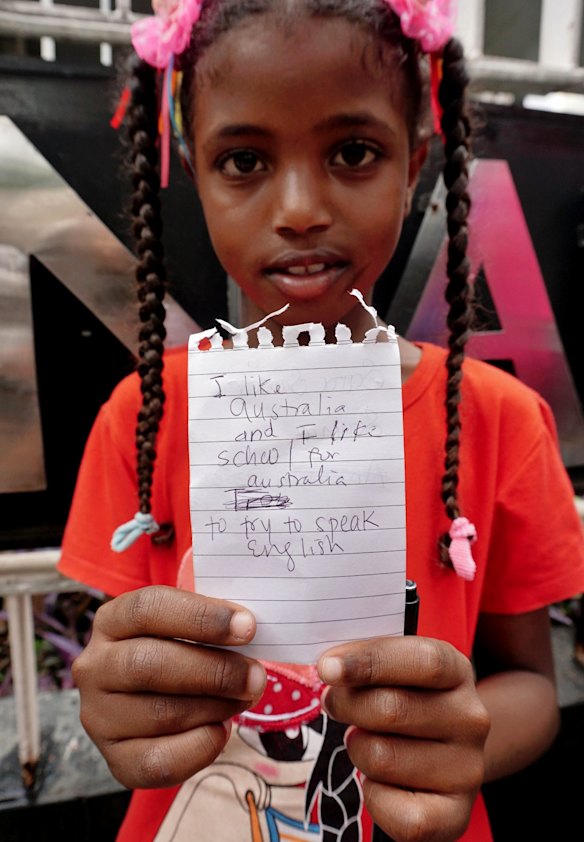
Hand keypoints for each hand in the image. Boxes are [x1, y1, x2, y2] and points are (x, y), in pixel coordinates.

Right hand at [73, 586, 265, 788]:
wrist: (151, 696)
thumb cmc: (177, 648)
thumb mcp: (185, 625)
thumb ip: (210, 622)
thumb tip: (248, 629)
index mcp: (112, 620)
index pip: (148, 608)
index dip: (201, 617)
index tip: (247, 628)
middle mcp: (95, 666)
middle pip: (150, 664)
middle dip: (215, 671)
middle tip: (256, 676)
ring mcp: (99, 715)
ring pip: (161, 714)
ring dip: (215, 707)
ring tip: (243, 698)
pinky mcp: (114, 758)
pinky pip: (160, 761)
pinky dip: (201, 746)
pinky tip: (221, 729)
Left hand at [317, 636, 489, 841]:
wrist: (447, 753)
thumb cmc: (407, 699)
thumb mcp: (396, 669)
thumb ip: (367, 661)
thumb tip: (329, 667)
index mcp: (457, 671)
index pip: (424, 661)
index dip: (371, 661)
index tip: (327, 667)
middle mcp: (471, 718)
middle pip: (392, 709)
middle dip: (346, 705)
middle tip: (333, 703)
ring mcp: (468, 769)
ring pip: (382, 758)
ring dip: (358, 749)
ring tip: (367, 742)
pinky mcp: (455, 815)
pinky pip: (395, 810)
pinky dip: (373, 796)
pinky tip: (381, 781)